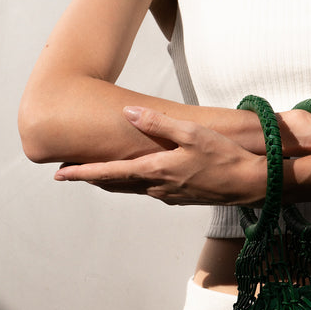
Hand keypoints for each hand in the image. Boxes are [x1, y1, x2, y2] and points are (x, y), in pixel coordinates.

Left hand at [54, 107, 265, 205]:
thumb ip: (157, 123)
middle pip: (115, 183)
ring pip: (131, 188)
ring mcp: (169, 195)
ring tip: (95, 173)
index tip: (60, 173)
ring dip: (111, 180)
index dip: (82, 172)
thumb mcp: (191, 134)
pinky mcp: (181, 196)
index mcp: (155, 171)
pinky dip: (132, 183)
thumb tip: (128, 113)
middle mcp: (156, 187)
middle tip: (68, 172)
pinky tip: (136, 177)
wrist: (250, 185)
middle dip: (91, 177)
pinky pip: (148, 190)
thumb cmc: (224, 157)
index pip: (109, 172)